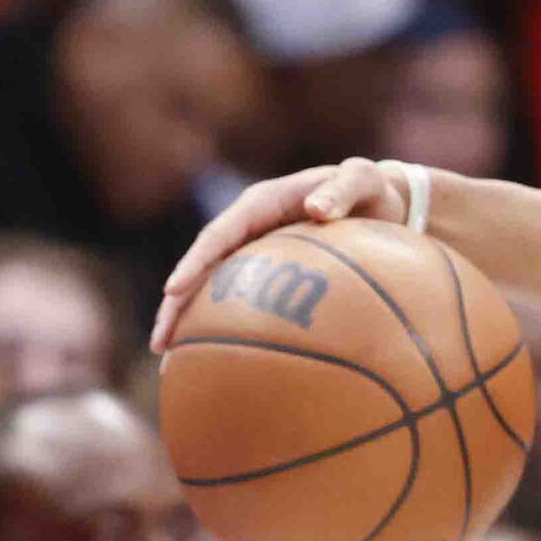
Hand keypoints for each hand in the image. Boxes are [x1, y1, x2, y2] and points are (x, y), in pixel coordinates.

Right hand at [152, 159, 421, 350]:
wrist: (381, 200)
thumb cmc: (372, 189)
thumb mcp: (363, 180)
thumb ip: (343, 190)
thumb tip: (316, 209)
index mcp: (262, 203)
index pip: (219, 235)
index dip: (195, 263)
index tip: (173, 291)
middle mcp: (250, 227)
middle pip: (203, 267)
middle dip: (176, 304)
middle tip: (160, 343)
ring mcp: (256, 251)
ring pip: (214, 288)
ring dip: (190, 321)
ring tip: (171, 359)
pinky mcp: (269, 273)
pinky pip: (241, 301)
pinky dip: (226, 326)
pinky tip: (217, 360)